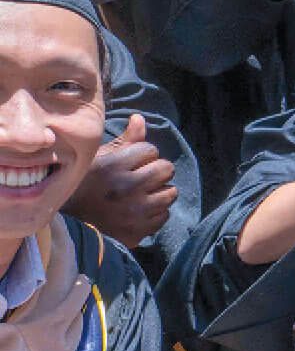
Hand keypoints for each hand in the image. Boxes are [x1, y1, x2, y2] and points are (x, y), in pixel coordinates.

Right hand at [65, 114, 175, 247]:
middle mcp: (125, 189)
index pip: (151, 150)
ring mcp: (134, 213)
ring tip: (140, 194)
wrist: (68, 223)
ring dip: (159, 192)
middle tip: (140, 177)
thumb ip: (124, 140)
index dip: (143, 154)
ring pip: (170, 193)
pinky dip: (155, 213)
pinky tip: (139, 211)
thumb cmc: (85, 184)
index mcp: (113, 167)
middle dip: (156, 170)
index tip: (130, 163)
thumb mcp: (99, 158)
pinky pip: (164, 215)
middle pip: (166, 169)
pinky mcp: (138, 232)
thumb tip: (140, 118)